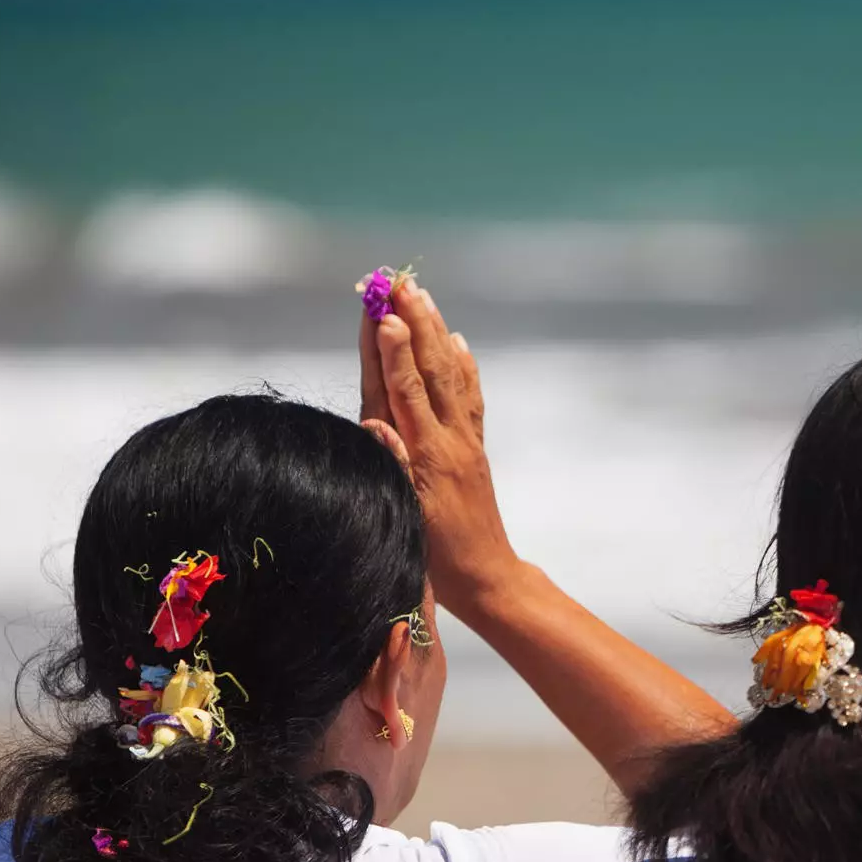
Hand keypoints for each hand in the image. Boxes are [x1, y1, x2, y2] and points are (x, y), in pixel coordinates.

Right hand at [362, 282, 518, 615]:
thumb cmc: (436, 559)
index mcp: (426, 456)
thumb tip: (375, 421)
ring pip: (449, 375)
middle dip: (412, 323)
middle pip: (428, 370)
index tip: (381, 311)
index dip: (390, 351)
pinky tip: (457, 341)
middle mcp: (447, 440)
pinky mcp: (473, 449)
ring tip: (421, 293)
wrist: (487, 581)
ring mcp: (464, 442)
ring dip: (433, 331)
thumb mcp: (406, 517)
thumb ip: (390, 467)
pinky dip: (462, 365)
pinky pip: (469, 397)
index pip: (404, 391)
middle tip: (397, 280)